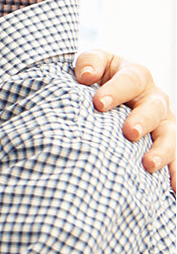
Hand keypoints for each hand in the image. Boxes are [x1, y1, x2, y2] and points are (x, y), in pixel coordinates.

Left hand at [74, 49, 174, 190]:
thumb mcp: (91, 65)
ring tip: (149, 166)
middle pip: (155, 108)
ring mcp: (162, 121)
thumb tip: (85, 76)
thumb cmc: (94, 79)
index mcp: (134, 76)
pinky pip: (175, 158)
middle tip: (129, 133)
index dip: (116, 90)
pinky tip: (173, 189)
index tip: (98, 103)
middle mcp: (153, 98)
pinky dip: (175, 173)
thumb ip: (88, 64)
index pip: (130, 79)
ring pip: (170, 134)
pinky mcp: (163, 142)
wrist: (102, 96)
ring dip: (162, 150)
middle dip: (143, 120)